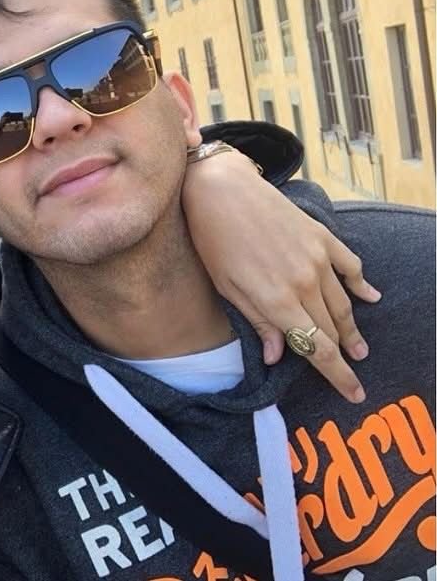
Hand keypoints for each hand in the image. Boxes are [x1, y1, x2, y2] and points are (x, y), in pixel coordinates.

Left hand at [182, 150, 380, 402]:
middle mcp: (304, 283)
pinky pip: (350, 266)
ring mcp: (318, 258)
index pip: (317, 348)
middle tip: (353, 373)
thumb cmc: (214, 241)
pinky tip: (369, 297)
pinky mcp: (322, 237)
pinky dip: (361, 284)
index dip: (338, 375)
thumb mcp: (228, 288)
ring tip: (359, 347)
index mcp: (278, 302)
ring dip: (352, 328)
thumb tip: (279, 356)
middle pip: (331, 329)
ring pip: (342, 303)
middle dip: (343, 355)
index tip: (353, 394)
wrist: (223, 190)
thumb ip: (259, 323)